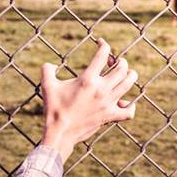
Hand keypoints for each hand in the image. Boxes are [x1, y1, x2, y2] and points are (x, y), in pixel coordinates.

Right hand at [40, 39, 137, 160]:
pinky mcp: (110, 116)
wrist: (60, 133)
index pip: (103, 55)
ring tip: (126, 74)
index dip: (104, 45)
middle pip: (122, 68)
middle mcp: (101, 90)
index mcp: (87, 79)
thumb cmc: (53, 108)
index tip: (101, 43)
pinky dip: (130, 106)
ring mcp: (108, 103)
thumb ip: (47, 70)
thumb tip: (50, 64)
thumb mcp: (47, 85)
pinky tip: (124, 102)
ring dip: (130, 76)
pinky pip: (128, 111)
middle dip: (120, 61)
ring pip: (129, 84)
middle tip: (113, 61)